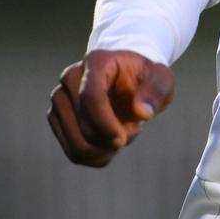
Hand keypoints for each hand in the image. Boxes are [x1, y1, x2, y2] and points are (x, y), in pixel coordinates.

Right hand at [46, 51, 174, 167]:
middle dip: (112, 139)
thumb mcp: (162, 79)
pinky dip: (97, 156)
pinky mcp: (57, 118)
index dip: (105, 124)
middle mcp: (70, 78)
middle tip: (134, 130)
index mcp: (96, 62)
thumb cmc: (146, 78)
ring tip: (123, 135)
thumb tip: (142, 113)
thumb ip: (155, 92)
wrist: (129, 81)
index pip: (91, 97)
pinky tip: (111, 145)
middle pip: (83, 125)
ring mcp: (60, 99)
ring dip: (105, 150)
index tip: (123, 140)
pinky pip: (74, 152)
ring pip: (77, 144)